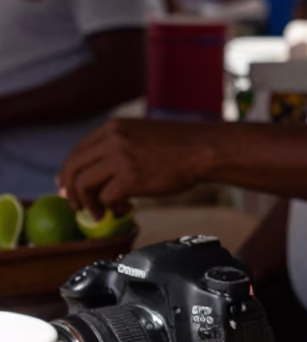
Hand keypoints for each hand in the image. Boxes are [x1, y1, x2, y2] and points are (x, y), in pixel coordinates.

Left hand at [59, 118, 207, 216]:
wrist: (202, 149)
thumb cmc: (178, 146)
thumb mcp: (140, 134)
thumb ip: (118, 146)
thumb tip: (100, 171)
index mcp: (112, 128)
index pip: (77, 151)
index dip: (69, 173)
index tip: (69, 188)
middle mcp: (111, 139)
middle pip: (73, 168)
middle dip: (71, 191)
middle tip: (77, 206)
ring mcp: (119, 158)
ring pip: (84, 185)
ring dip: (89, 204)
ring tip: (101, 213)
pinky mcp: (130, 177)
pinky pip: (106, 198)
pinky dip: (111, 209)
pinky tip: (125, 209)